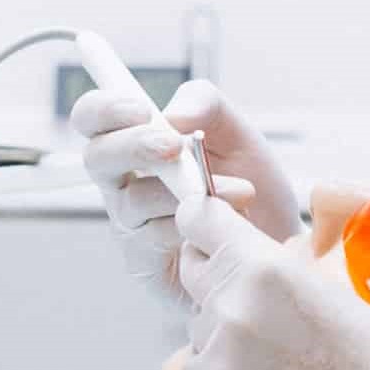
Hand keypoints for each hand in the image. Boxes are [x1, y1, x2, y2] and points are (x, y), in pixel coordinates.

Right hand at [70, 78, 303, 307]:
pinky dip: (195, 225)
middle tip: (175, 146)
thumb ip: (206, 106)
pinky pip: (156, 238)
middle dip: (133, 146)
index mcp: (135, 144)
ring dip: (187, 189)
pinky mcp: (145, 264)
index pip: (92, 118)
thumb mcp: (237, 134)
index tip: (141, 108)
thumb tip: (173, 116)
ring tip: (238, 191)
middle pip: (96, 157)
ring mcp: (131, 225)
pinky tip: (226, 225)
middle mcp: (124, 184)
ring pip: (134, 200)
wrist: (277, 241)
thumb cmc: (249, 185)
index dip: (103, 108)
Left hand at [175, 194, 369, 369]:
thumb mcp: (335, 284)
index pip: (199, 219)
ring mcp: (221, 360)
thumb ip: (279, 264)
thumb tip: (247, 253)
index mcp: (266, 268)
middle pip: (194, 271)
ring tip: (276, 351)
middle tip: (251, 294)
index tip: (209, 227)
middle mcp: (233, 309)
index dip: (204, 220)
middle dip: (216, 273)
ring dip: (221, 328)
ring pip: (198, 325)